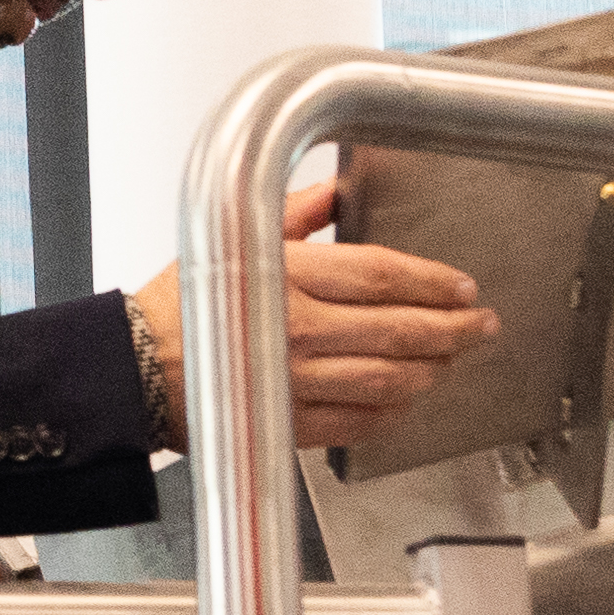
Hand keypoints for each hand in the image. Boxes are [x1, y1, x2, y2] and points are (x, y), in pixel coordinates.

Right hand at [125, 180, 500, 451]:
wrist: (133, 370)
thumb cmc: (178, 308)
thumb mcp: (235, 238)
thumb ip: (295, 212)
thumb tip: (338, 190)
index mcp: (290, 278)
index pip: (384, 276)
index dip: (434, 283)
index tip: (463, 288)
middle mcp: (298, 331)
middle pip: (402, 330)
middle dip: (454, 329)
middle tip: (480, 326)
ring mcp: (298, 382)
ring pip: (391, 379)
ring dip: (431, 370)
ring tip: (450, 360)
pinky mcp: (291, 424)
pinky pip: (361, 423)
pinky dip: (392, 411)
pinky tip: (406, 398)